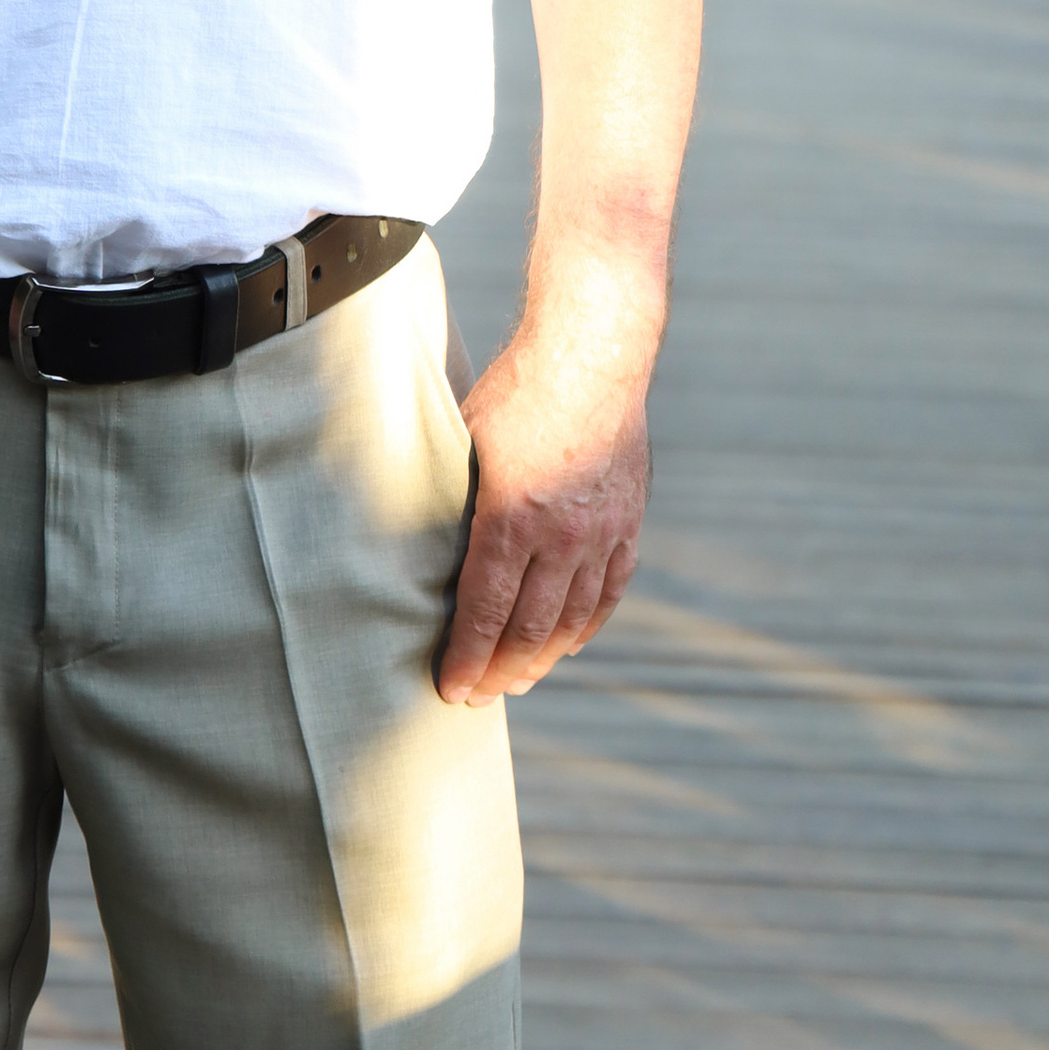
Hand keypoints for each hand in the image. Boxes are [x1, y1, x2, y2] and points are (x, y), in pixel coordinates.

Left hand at [435, 320, 650, 705]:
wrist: (595, 352)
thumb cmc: (518, 387)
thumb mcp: (467, 436)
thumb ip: (455, 493)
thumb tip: (420, 532)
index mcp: (511, 516)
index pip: (484, 611)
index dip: (466, 658)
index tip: (449, 690)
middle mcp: (561, 537)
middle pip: (527, 630)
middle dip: (498, 671)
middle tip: (475, 697)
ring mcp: (601, 535)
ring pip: (570, 621)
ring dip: (540, 660)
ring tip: (515, 680)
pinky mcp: (628, 525)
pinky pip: (607, 595)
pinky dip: (584, 626)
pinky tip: (566, 644)